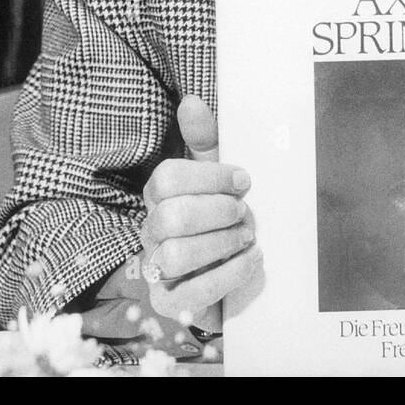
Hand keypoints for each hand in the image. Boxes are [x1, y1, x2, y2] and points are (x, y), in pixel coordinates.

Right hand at [138, 95, 260, 328]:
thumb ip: (206, 140)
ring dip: (221, 244)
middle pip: (170, 217)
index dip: (210, 177)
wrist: (232, 270)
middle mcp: (151, 231)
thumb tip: (192, 101)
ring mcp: (157, 270)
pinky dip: (230, 274)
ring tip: (247, 237)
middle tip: (244, 212)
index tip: (244, 180)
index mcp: (159, 195)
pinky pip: (193, 293)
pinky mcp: (171, 303)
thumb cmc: (222, 215)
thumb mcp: (218, 176)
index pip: (167, 178)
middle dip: (216, 212)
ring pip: (175, 256)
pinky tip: (253, 259)